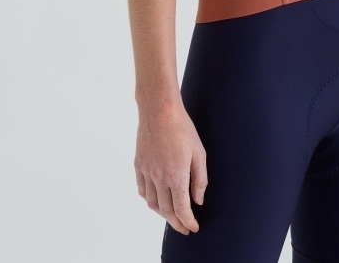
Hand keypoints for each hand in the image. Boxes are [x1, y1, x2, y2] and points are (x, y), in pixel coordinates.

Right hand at [135, 100, 207, 234]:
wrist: (159, 111)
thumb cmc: (182, 129)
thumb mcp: (199, 153)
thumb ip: (200, 180)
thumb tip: (198, 201)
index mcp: (176, 176)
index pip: (181, 209)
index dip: (188, 222)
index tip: (193, 228)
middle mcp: (158, 178)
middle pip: (166, 211)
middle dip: (176, 223)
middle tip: (185, 228)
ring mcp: (146, 172)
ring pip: (152, 203)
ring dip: (163, 214)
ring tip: (172, 216)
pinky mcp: (138, 165)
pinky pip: (142, 190)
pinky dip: (150, 200)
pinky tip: (157, 200)